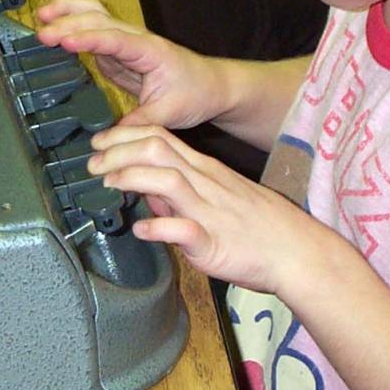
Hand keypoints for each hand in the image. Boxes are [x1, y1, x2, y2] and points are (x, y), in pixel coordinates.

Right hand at [36, 0, 228, 129]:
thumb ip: (138, 123)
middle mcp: (136, 40)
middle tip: (42, 34)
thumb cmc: (196, 94)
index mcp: (149, 50)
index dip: (88, 39)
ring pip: (95, 18)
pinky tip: (54, 33)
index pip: (114, 40)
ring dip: (69, 13)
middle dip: (69, 23)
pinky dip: (73, 29)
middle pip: (99, 21)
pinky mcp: (120, 53)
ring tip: (42, 15)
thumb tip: (108, 138)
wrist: (212, 86)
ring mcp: (127, 43)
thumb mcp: (169, 114)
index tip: (64, 41)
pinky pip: (94, 35)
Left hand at [88, 124, 324, 292]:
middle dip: (119, 152)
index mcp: (204, 171)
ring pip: (168, 181)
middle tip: (92, 163)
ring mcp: (210, 212)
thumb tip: (147, 192)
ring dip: (133, 178)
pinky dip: (160, 227)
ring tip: (109, 184)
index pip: (160, 138)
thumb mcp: (217, 198)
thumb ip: (181, 193)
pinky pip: (184, 231)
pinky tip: (142, 229)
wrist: (297, 252)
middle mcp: (205, 184)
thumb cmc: (258, 227)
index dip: (124, 137)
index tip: (99, 142)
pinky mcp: (214, 243)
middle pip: (157, 151)